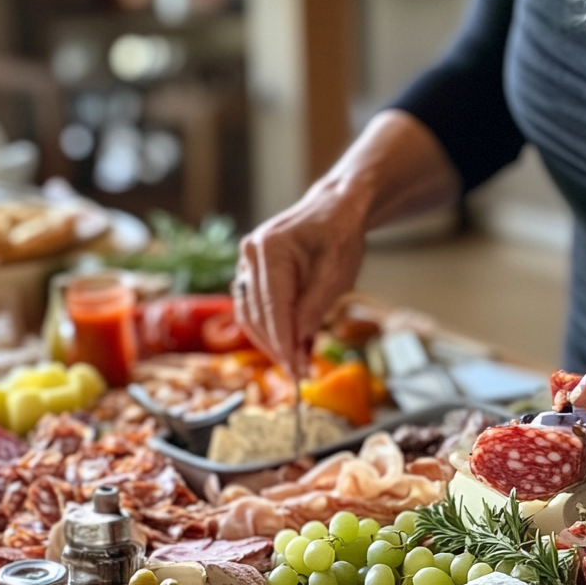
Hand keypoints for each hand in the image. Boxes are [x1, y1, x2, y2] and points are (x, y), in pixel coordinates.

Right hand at [233, 110, 461, 375]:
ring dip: (271, 343)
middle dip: (278, 348)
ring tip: (295, 362)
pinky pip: (253, 308)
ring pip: (250, 316)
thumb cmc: (339, 236)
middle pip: (258, 316)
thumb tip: (299, 343)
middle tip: (299, 374)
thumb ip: (315, 308)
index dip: (284, 344)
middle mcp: (251, 255)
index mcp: (271, 250)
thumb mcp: (336, 273)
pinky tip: (288, 344)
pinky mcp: (250, 273)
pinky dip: (269, 329)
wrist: (334, 211)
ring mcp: (246, 263)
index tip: (296, 370)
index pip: (273, 310)